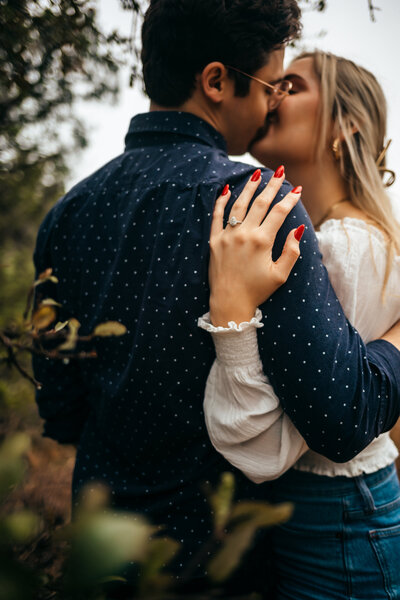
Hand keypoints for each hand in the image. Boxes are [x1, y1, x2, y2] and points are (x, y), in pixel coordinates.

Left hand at [209, 168, 303, 326]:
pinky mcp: (214, 241)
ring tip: (257, 174)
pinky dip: (221, 202)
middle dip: (272, 186)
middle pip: (260, 204)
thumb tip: (299, 230)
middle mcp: (244, 235)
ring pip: (239, 205)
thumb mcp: (280, 275)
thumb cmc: (257, 291)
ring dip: (249, 188)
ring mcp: (227, 236)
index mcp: (262, 242)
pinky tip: (227, 190)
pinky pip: (217, 216)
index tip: (297, 189)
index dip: (290, 200)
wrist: (229, 303)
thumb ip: (291, 252)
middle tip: (279, 172)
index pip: (279, 213)